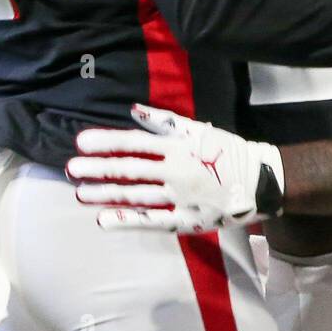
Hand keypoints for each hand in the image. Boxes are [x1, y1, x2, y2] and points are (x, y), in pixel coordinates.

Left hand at [66, 104, 284, 233]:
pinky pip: (152, 221)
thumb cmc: (226, 152)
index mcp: (178, 146)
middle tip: (71, 169)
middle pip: (129, 170)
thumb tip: (132, 110)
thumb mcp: (198, 129)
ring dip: (105, 194)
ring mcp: (179, 197)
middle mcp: (175, 171)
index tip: (80, 142)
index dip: (106, 142)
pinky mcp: (186, 220)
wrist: (260, 180)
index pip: (134, 143)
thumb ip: (164, 121)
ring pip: (136, 195)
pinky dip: (127, 219)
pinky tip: (103, 219)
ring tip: (79, 193)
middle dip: (97, 169)